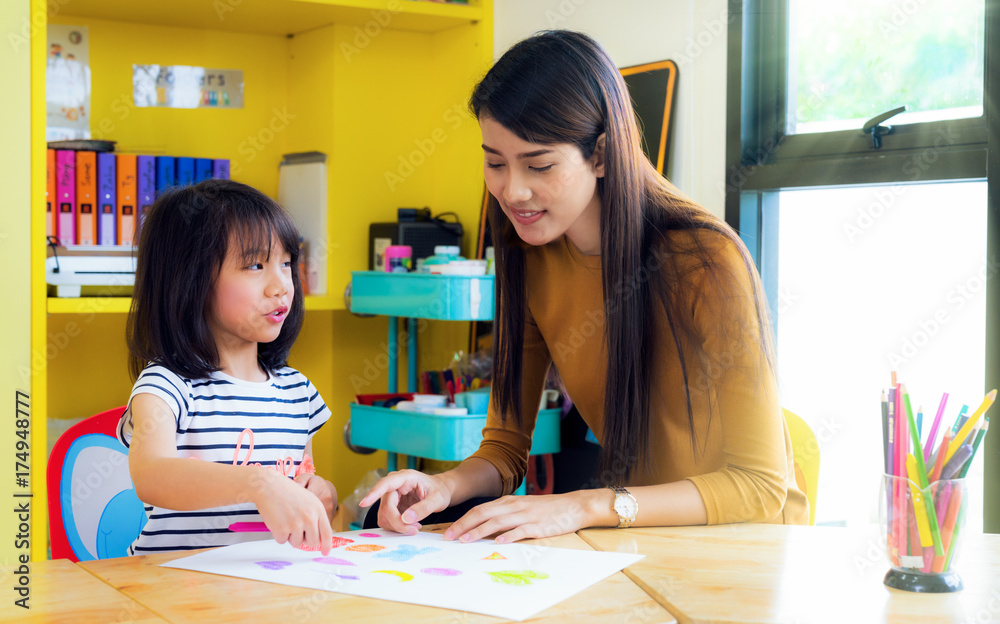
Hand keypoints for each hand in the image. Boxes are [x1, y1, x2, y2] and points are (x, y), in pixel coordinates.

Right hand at [252, 468, 332, 553]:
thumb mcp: (309, 500)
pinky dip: (278, 534)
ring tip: (285, 519)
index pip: (327, 533)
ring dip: (290, 536)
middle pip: (313, 542)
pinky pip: (282, 541)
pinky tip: (277, 520)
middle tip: (297, 529)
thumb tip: (319, 538)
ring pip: (297, 543)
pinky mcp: (282, 529)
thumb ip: (315, 517)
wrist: (269, 486)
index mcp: (318, 509)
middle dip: (305, 539)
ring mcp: (296, 524)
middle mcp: (309, 517)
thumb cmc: (287, 492)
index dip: (327, 545)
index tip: (325, 552)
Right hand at [358, 470, 452, 534]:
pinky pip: (387, 520)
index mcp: (406, 477)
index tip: (363, 503)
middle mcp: (394, 486)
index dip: (373, 493)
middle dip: (398, 522)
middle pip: (386, 507)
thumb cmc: (439, 491)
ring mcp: (391, 497)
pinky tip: (410, 525)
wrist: (440, 491)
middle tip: (415, 530)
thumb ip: (424, 508)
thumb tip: (406, 518)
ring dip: (397, 526)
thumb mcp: (437, 499)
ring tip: (415, 526)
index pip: (385, 484)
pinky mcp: (391, 507)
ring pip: (384, 516)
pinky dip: (396, 527)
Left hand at [444, 491, 595, 543]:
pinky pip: (521, 530)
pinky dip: (509, 535)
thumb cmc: (545, 510)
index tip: (448, 532)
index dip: (462, 521)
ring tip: (465, 540)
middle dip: (464, 526)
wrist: (573, 506)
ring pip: (498, 522)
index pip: (479, 510)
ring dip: (480, 531)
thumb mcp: (521, 508)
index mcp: (507, 502)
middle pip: (483, 514)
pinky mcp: (538, 525)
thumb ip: (504, 516)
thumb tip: (483, 530)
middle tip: (449, 537)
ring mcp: (526, 515)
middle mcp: (513, 506)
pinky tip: (499, 542)